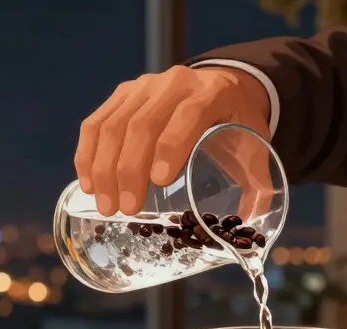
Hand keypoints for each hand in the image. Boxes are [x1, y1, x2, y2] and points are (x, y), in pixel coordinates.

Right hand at [74, 66, 270, 216]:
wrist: (220, 85)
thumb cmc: (235, 123)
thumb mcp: (254, 146)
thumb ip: (258, 185)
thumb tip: (249, 226)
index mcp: (210, 93)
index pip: (187, 116)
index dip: (170, 147)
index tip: (158, 182)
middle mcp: (173, 83)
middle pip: (142, 125)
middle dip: (129, 170)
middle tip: (126, 209)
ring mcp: (142, 86)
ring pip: (113, 126)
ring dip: (104, 169)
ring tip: (106, 205)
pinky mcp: (122, 95)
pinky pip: (96, 123)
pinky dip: (88, 154)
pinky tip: (89, 183)